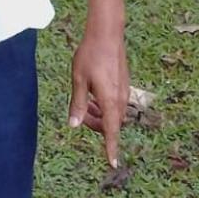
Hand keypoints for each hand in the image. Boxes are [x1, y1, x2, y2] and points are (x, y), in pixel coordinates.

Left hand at [68, 31, 129, 167]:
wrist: (107, 34)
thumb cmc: (90, 56)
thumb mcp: (78, 80)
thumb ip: (78, 104)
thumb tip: (74, 125)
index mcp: (110, 101)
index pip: (111, 131)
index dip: (111, 148)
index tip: (112, 163)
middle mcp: (121, 99)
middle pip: (111, 124)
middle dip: (97, 126)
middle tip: (81, 117)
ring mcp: (124, 91)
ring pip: (113, 113)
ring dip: (100, 115)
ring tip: (85, 104)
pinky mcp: (124, 84)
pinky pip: (116, 103)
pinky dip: (105, 105)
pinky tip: (93, 94)